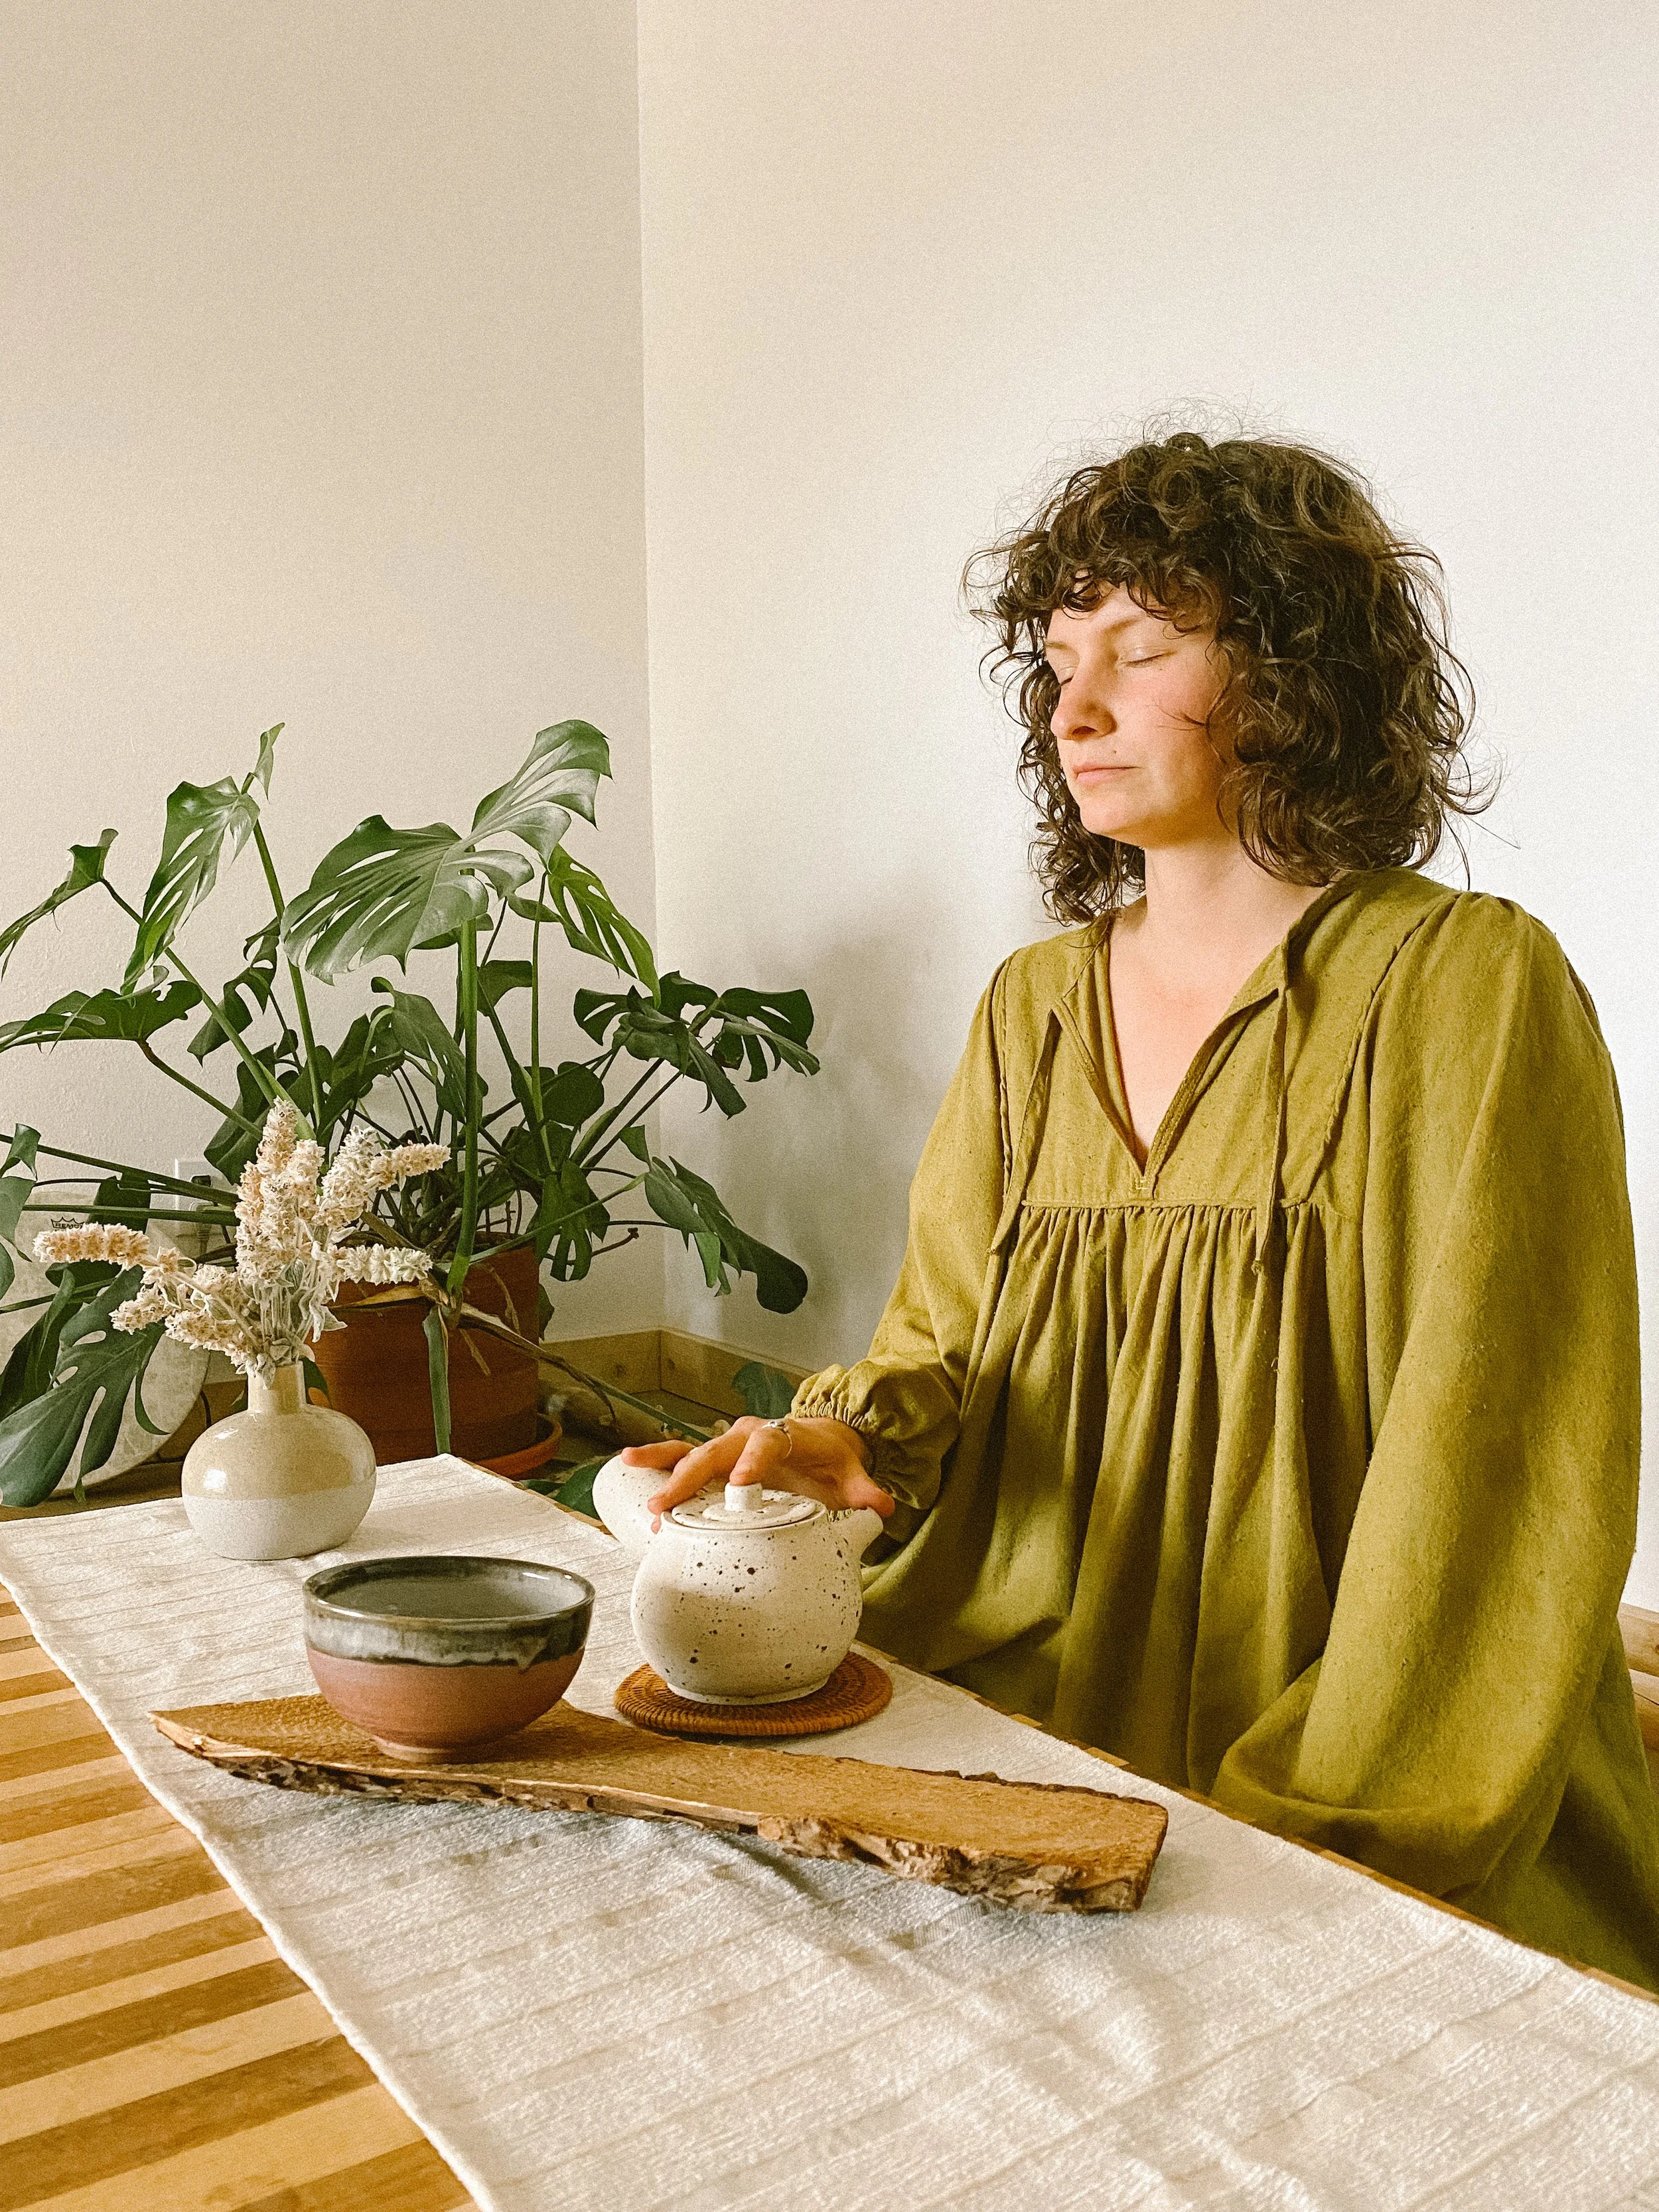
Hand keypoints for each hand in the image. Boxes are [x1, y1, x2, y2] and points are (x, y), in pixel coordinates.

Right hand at [623, 1416, 892, 1522]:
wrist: (818, 1440)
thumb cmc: (831, 1458)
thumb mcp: (850, 1473)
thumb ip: (864, 1491)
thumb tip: (885, 1508)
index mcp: (782, 1436)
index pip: (768, 1444)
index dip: (754, 1463)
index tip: (740, 1487)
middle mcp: (748, 1436)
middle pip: (716, 1450)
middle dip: (690, 1474)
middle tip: (666, 1502)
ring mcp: (727, 1447)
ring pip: (690, 1449)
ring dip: (661, 1459)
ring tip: (628, 1463)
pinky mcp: (716, 1461)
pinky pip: (683, 1458)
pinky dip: (659, 1461)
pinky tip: (627, 1469)